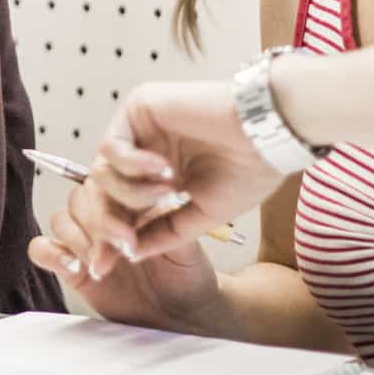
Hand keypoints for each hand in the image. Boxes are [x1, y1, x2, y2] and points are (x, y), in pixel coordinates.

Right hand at [27, 194, 229, 336]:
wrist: (182, 314)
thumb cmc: (187, 275)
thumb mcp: (187, 242)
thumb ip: (167, 221)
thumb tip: (153, 197)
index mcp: (130, 198)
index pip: (110, 179)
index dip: (120, 189)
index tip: (138, 207)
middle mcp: (104, 214)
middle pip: (82, 198)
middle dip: (101, 221)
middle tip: (125, 242)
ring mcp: (84, 239)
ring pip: (61, 219)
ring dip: (80, 239)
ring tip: (104, 261)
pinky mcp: (69, 266)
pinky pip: (42, 249)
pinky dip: (51, 253)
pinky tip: (73, 265)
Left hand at [89, 82, 286, 256]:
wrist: (272, 136)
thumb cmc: (250, 169)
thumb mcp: (203, 214)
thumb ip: (166, 232)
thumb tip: (130, 253)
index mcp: (158, 175)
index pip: (120, 208)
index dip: (110, 238)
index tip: (104, 268)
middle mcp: (144, 150)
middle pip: (102, 192)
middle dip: (107, 223)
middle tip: (123, 242)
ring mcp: (139, 129)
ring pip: (102, 173)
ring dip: (132, 192)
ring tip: (170, 191)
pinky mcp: (138, 106)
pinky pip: (112, 147)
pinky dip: (133, 166)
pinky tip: (166, 169)